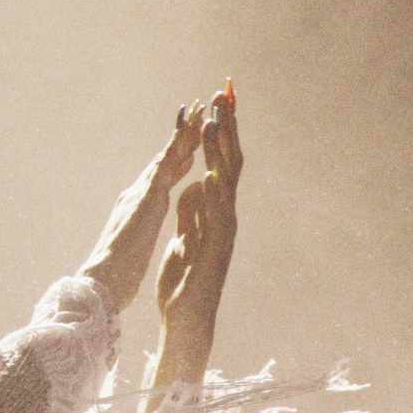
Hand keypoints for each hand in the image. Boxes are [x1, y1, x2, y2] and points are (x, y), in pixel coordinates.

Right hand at [80, 101, 205, 311]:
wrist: (103, 281)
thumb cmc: (118, 271)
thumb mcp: (135, 243)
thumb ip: (141, 227)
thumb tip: (146, 222)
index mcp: (140, 206)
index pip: (164, 175)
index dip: (179, 155)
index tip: (194, 138)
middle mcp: (138, 193)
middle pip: (165, 158)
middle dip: (183, 135)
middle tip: (199, 108)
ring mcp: (141, 193)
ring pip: (166, 155)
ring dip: (183, 131)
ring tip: (198, 107)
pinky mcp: (146, 198)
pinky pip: (166, 165)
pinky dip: (178, 147)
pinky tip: (190, 131)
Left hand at [148, 88, 240, 390]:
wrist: (185, 319)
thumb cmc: (184, 282)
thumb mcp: (183, 239)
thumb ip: (190, 214)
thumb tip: (194, 188)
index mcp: (214, 212)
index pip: (219, 163)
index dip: (219, 132)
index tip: (218, 100)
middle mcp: (224, 217)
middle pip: (228, 163)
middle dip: (227, 128)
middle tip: (225, 93)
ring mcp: (221, 233)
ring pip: (225, 185)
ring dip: (221, 153)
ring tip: (217, 123)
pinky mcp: (213, 251)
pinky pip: (215, 219)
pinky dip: (213, 198)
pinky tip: (212, 177)